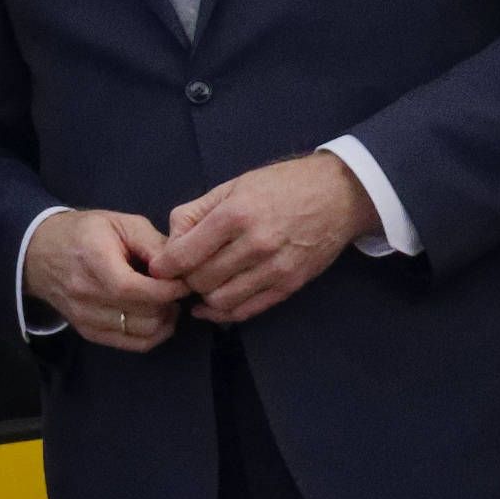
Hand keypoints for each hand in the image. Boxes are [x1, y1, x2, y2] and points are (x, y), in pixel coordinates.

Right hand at [16, 205, 187, 353]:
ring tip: (168, 302)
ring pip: (142, 333)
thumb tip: (181, 269)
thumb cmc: (85, 232)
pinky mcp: (89, 333)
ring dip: (164, 320)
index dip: (168, 290)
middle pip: (144, 314)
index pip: (137, 290)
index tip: (185, 281)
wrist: (40, 254)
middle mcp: (87, 295)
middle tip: (179, 289)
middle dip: (171, 303)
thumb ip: (153, 244)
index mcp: (95, 261)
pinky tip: (157, 317)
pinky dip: (152, 334)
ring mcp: (86, 318)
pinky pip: (132, 344)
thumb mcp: (122, 223)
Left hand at [147, 154, 375, 326]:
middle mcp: (256, 244)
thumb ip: (195, 212)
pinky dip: (225, 313)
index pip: (184, 255)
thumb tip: (169, 244)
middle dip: (186, 280)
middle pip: (200, 280)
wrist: (339, 195)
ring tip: (204, 283)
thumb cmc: (282, 185)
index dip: (164, 266)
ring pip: (221, 301)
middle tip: (186, 272)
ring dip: (205, 297)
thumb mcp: (233, 186)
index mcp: (236, 214)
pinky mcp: (290, 285)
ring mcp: (275, 268)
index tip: (160, 267)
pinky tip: (214, 304)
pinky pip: (247, 311)